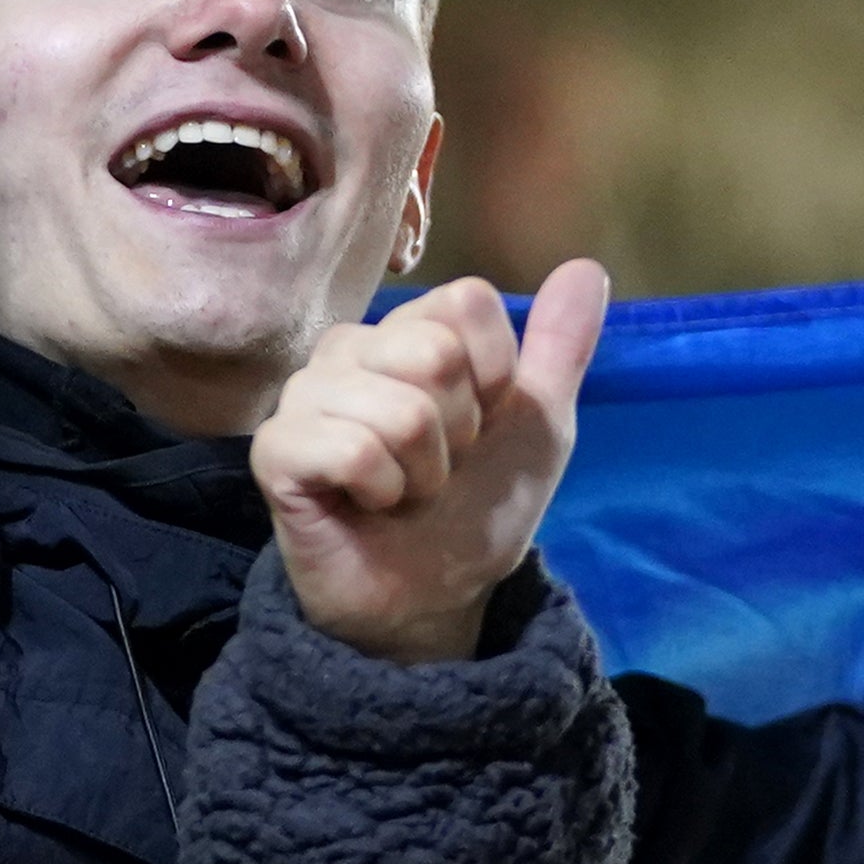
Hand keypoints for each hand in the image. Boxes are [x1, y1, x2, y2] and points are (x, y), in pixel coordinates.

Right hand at [255, 262, 609, 664]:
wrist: (434, 595)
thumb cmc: (475, 504)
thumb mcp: (538, 425)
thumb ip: (560, 346)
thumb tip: (586, 268)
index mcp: (408, 331)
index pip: (464, 301)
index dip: (494, 374)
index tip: (480, 423)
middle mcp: (350, 349)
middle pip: (433, 352)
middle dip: (458, 430)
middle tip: (439, 465)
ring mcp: (306, 396)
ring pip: (398, 409)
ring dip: (423, 471)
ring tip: (404, 489)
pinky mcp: (278, 449)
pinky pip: (352, 449)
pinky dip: (383, 490)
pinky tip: (368, 504)